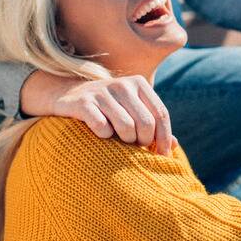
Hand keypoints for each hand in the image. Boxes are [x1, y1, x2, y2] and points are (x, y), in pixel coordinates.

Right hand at [20, 71, 173, 155]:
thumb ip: (153, 125)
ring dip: (124, 141)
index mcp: (139, 83)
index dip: (163, 138)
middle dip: (143, 142)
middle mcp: (122, 84)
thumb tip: (173, 146)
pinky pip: (102, 128)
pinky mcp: (83, 102)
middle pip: (145, 123)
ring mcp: (101, 92)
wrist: (68, 95)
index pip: (161, 114)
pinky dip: (104, 137)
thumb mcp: (132, 111)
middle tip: (135, 147)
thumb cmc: (108, 109)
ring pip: (126, 128)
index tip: (162, 157)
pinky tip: (101, 135)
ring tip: (119, 141)